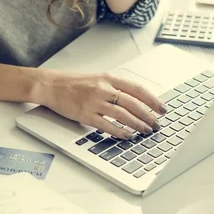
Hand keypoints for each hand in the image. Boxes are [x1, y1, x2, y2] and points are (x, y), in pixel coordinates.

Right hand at [40, 72, 166, 138]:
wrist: (51, 85)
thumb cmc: (74, 83)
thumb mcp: (98, 79)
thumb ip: (116, 88)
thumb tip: (137, 101)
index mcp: (109, 78)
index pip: (137, 89)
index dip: (152, 100)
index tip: (162, 109)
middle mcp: (103, 88)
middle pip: (133, 103)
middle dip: (148, 115)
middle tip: (157, 124)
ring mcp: (94, 102)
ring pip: (122, 114)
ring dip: (137, 124)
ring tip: (146, 131)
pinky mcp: (85, 114)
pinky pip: (106, 125)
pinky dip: (119, 131)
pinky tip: (127, 136)